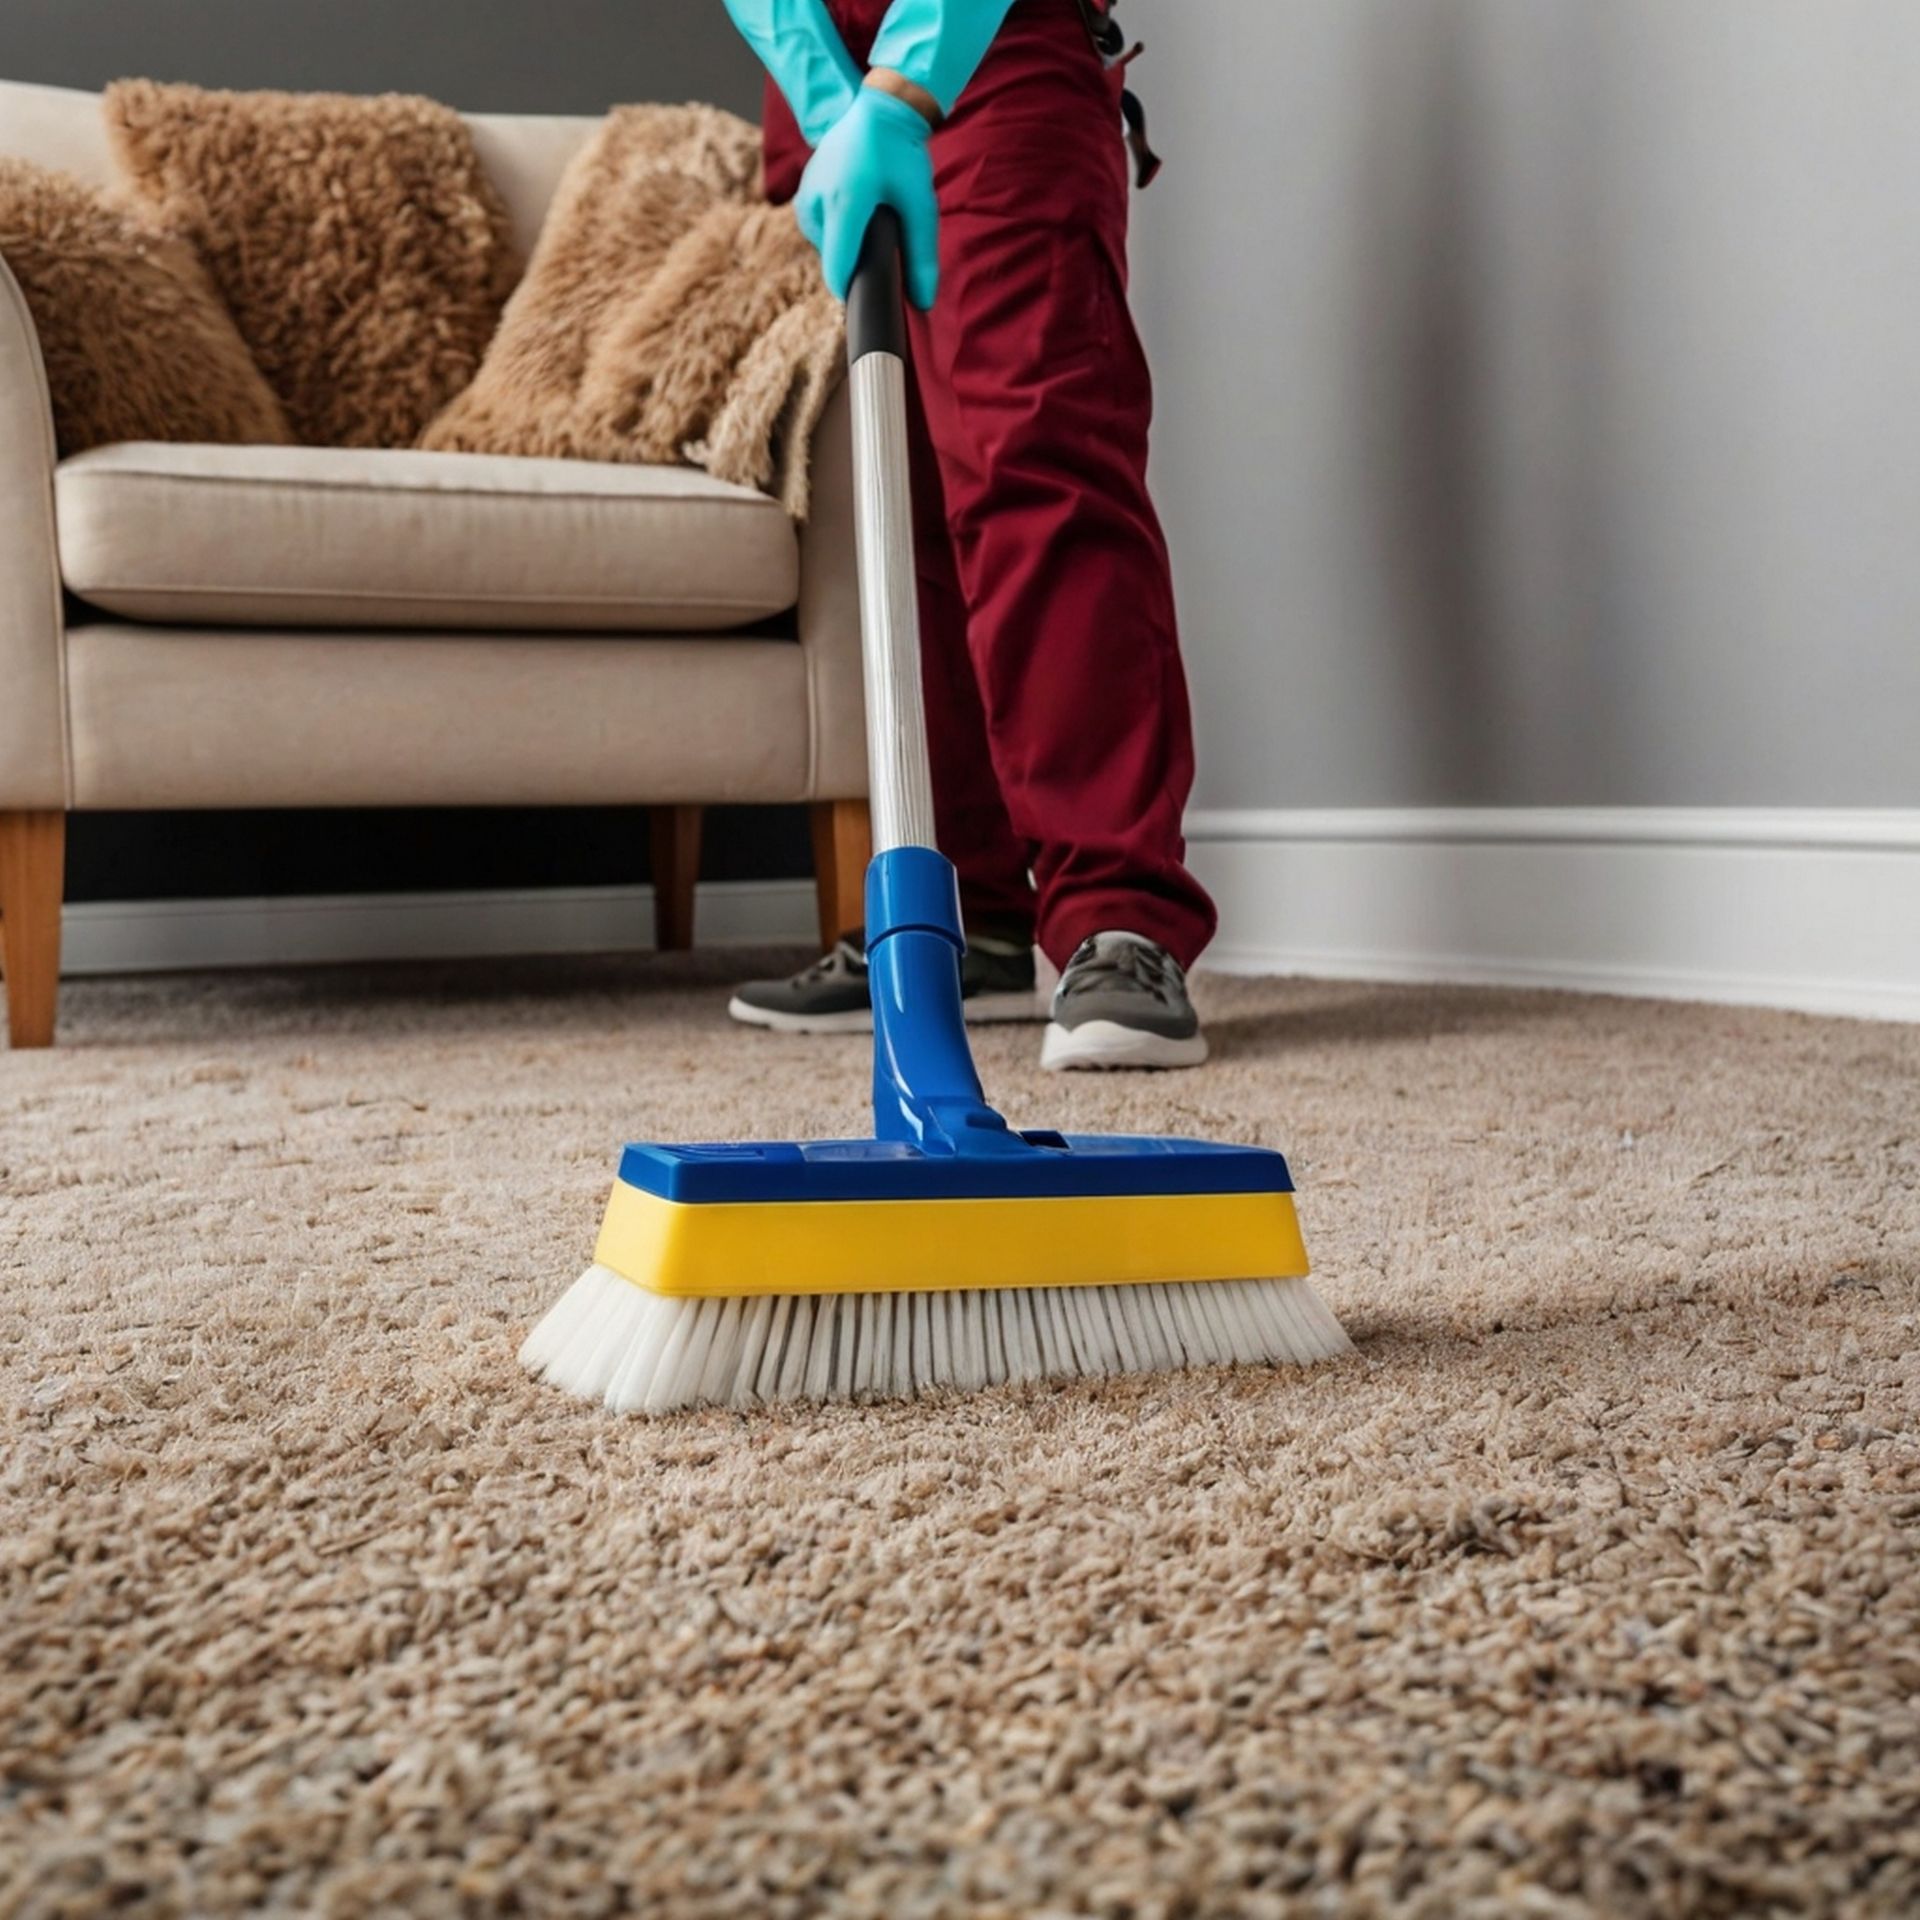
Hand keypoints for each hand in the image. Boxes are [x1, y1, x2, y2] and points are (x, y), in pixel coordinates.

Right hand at [795, 84, 940, 309]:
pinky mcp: (803, 190)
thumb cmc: (903, 155)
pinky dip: (837, 229)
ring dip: (846, 244)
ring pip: (825, 245)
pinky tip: (856, 212)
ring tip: (870, 217)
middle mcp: (817, 200)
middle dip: (856, 260)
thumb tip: (923, 302)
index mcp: (844, 204)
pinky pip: (818, 228)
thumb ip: (922, 256)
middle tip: (882, 237)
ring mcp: (805, 194)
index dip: (853, 292)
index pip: (838, 270)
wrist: (882, 110)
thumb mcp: (921, 206)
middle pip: (833, 259)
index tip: (868, 302)